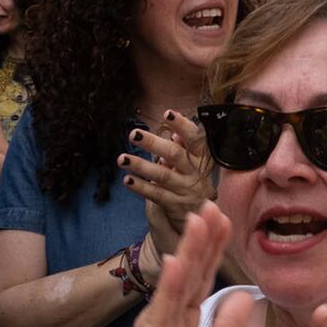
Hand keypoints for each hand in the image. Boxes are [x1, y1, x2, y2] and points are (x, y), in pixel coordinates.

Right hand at [102, 203, 253, 326]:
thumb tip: (246, 295)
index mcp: (187, 320)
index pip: (204, 276)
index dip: (214, 247)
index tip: (225, 216)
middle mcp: (170, 319)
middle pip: (190, 271)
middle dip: (201, 238)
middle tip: (213, 204)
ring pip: (175, 285)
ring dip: (186, 252)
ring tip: (197, 221)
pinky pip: (160, 316)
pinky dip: (168, 290)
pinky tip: (177, 265)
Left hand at [125, 110, 211, 241]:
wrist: (203, 213)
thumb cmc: (194, 178)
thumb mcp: (195, 161)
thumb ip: (185, 145)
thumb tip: (174, 126)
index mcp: (201, 157)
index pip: (194, 138)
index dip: (182, 125)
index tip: (167, 113)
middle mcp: (195, 172)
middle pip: (174, 154)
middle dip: (153, 143)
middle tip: (133, 134)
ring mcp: (185, 189)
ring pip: (162, 175)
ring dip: (141, 166)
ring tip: (123, 158)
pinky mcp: (175, 204)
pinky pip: (156, 194)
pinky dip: (141, 187)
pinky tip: (127, 179)